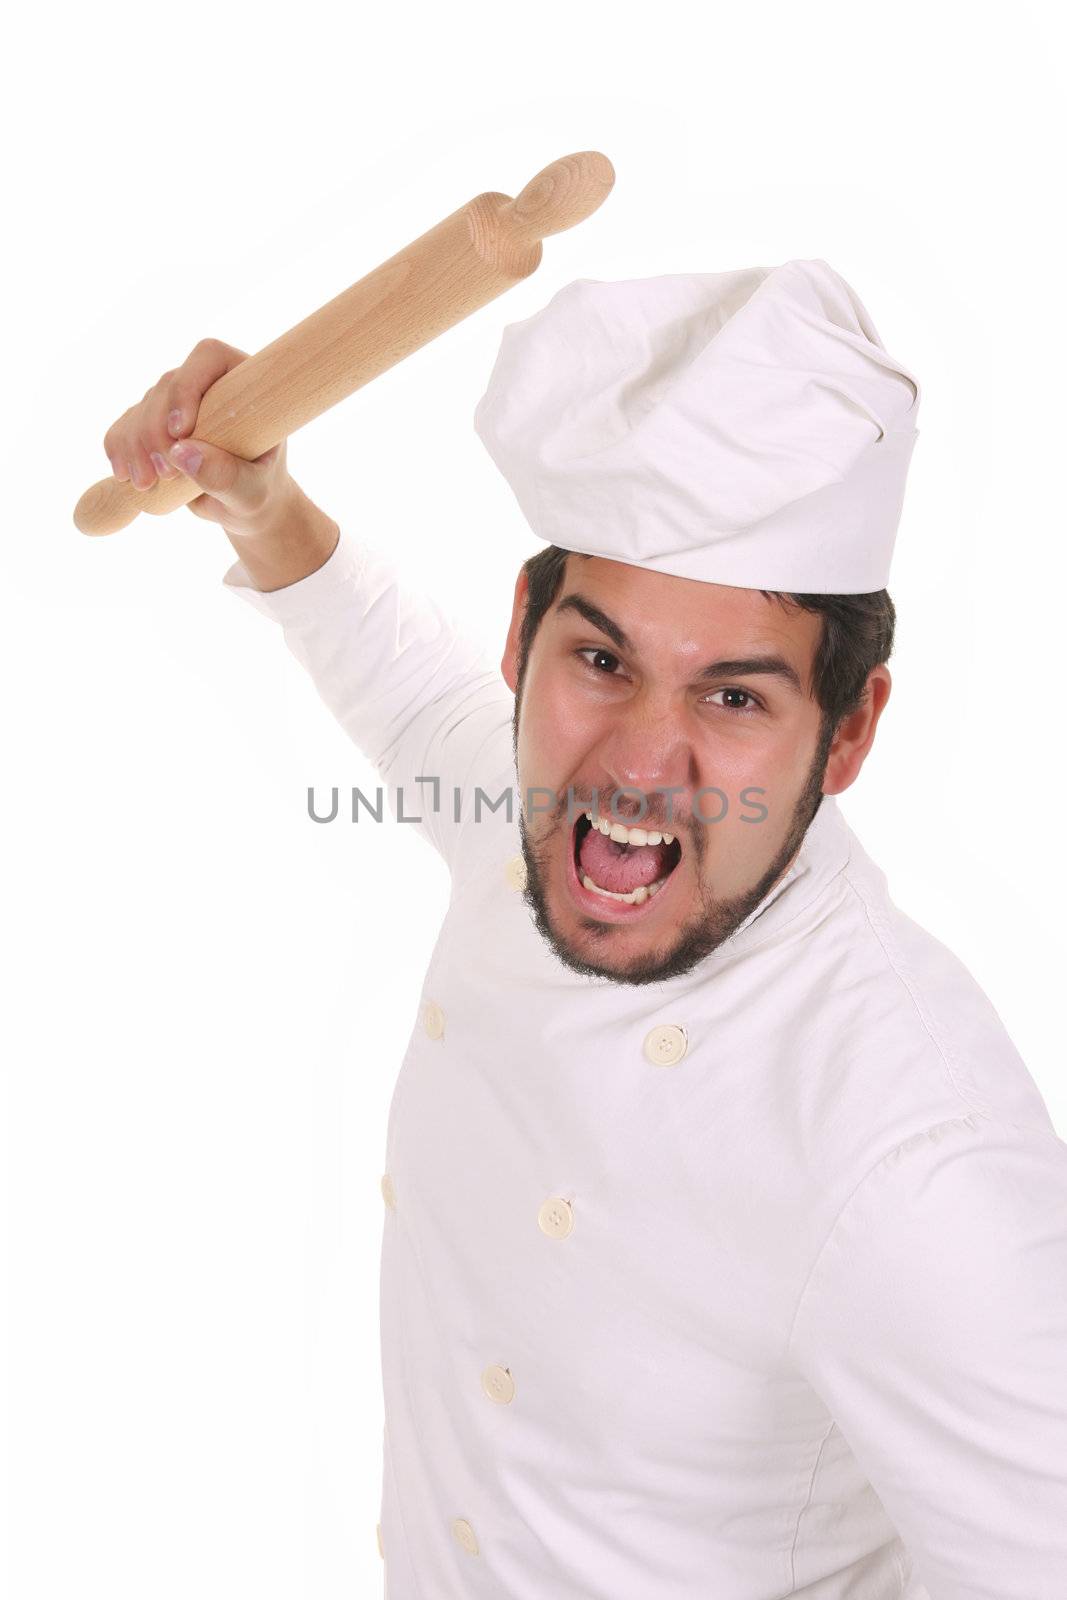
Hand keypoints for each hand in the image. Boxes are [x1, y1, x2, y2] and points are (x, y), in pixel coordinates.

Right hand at [102, 337, 294, 534]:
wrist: (243, 509)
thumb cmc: (259, 495)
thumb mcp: (251, 492)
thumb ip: (226, 475)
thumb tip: (182, 453)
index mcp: (243, 385)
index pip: (208, 358)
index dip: (187, 387)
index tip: (180, 431)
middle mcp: (206, 384)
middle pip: (167, 386)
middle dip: (156, 431)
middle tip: (166, 474)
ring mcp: (176, 402)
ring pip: (143, 407)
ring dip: (136, 445)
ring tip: (146, 483)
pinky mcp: (153, 423)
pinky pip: (125, 425)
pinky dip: (119, 449)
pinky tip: (125, 475)